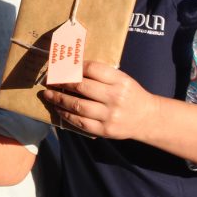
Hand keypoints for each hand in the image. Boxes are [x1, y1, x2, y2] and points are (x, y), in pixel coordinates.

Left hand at [41, 61, 157, 139]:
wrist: (148, 118)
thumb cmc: (130, 95)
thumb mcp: (122, 79)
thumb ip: (102, 75)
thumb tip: (72, 68)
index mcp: (120, 80)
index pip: (93, 69)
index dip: (75, 66)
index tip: (63, 67)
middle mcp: (115, 97)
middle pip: (82, 87)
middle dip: (62, 82)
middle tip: (49, 80)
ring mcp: (109, 115)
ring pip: (77, 106)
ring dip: (59, 99)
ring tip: (48, 94)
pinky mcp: (105, 130)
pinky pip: (80, 122)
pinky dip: (66, 114)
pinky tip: (58, 108)